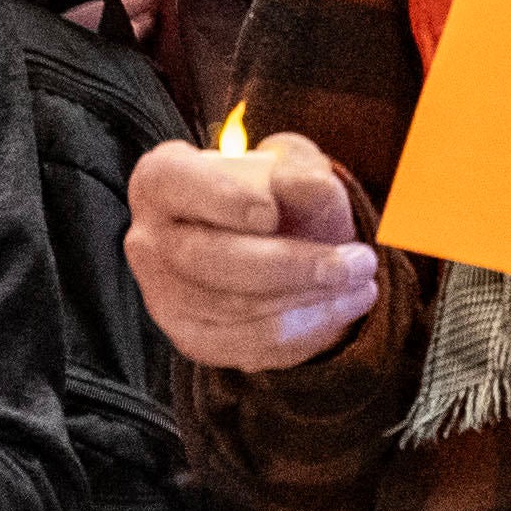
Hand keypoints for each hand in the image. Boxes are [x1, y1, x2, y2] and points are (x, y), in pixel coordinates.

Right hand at [128, 130, 378, 370]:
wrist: (268, 242)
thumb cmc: (274, 193)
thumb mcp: (292, 164)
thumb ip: (301, 170)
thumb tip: (307, 186)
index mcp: (161, 180)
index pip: (177, 185)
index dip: (223, 200)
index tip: (272, 212)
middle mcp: (149, 240)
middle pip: (209, 260)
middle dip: (292, 264)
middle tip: (357, 259)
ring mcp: (164, 296)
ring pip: (234, 310)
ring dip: (310, 301)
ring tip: (361, 282)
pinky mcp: (191, 338)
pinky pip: (247, 346)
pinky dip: (302, 330)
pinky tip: (340, 308)